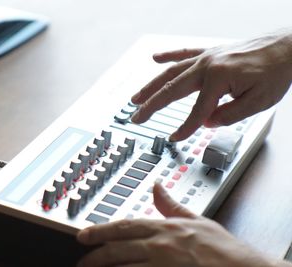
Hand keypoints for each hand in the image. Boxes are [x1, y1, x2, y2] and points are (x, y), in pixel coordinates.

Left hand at [77, 183, 278, 266]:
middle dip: (96, 254)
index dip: (101, 230)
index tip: (85, 234)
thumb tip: (157, 186)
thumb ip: (171, 205)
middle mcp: (160, 246)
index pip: (125, 226)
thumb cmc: (223, 250)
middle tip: (82, 260)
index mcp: (165, 228)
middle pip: (118, 249)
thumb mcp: (196, 220)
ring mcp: (162, 266)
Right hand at [131, 31, 291, 140]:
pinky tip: (155, 58)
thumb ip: (228, 115)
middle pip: (171, 89)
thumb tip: (206, 122)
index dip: (185, 128)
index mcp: (218, 78)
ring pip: (171, 72)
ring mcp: (206, 57)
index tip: (174, 139)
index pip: (196, 111)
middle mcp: (207, 65)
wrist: (288, 47)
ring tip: (136, 97)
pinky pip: (184, 53)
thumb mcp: (258, 102)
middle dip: (151, 105)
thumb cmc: (276, 72)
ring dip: (151, 85)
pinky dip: (168, 56)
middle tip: (136, 116)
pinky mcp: (210, 52)